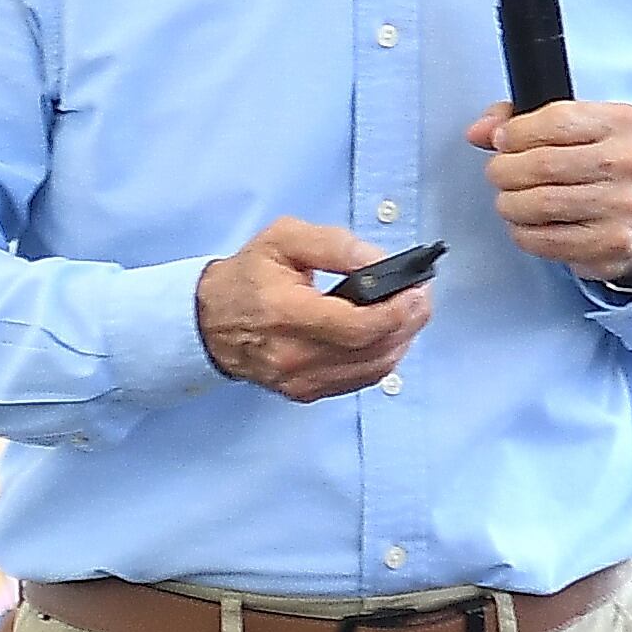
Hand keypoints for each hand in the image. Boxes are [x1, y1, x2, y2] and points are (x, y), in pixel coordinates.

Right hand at [195, 218, 429, 401]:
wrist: (211, 320)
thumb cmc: (248, 277)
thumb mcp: (285, 239)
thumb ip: (334, 245)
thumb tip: (377, 261)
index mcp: (285, 314)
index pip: (357, 326)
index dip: (396, 312)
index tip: (416, 291)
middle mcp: (293, 355)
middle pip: (373, 351)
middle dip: (408, 323)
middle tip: (421, 298)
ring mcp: (299, 380)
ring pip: (373, 370)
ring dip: (401, 342)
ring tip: (409, 313)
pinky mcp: (305, 392)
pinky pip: (359, 381)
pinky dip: (382, 358)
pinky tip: (387, 335)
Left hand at [466, 101, 631, 285]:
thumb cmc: (601, 170)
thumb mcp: (573, 130)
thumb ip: (521, 121)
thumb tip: (480, 130)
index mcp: (623, 123)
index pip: (555, 120)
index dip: (516, 132)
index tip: (503, 142)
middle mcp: (629, 162)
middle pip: (543, 164)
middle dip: (506, 170)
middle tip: (500, 174)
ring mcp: (622, 205)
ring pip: (540, 203)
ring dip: (511, 203)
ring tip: (511, 201)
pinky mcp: (611, 243)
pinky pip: (546, 239)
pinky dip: (524, 233)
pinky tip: (527, 225)